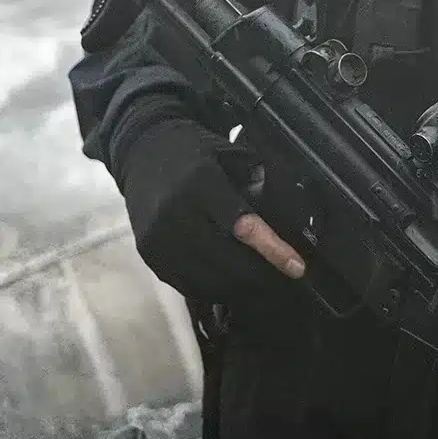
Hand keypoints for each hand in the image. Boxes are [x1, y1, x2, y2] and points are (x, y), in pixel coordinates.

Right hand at [114, 111, 305, 300]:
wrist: (140, 151)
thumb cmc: (191, 150)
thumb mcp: (227, 152)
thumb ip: (255, 179)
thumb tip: (282, 211)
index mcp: (201, 184)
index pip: (243, 226)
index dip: (273, 250)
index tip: (297, 268)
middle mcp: (178, 215)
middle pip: (227, 262)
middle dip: (260, 275)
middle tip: (281, 277)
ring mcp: (160, 239)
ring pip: (207, 280)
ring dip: (238, 287)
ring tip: (260, 283)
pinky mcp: (149, 255)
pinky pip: (186, 284)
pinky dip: (212, 288)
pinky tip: (229, 282)